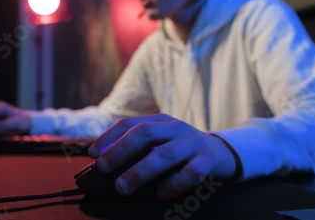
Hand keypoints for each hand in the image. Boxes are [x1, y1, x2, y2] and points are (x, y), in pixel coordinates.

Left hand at [87, 113, 236, 199]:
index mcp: (161, 121)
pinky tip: (161, 194)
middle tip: (103, 168)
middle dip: (121, 150)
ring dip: (141, 171)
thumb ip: (139, 148)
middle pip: (145, 134)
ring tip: (123, 187)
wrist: (222, 152)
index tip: (92, 153)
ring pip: (165, 154)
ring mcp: (192, 143)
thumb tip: (104, 161)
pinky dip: (174, 184)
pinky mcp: (208, 160)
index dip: (109, 137)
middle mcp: (175, 128)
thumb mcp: (162, 141)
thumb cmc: (182, 150)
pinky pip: (190, 173)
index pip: (130, 124)